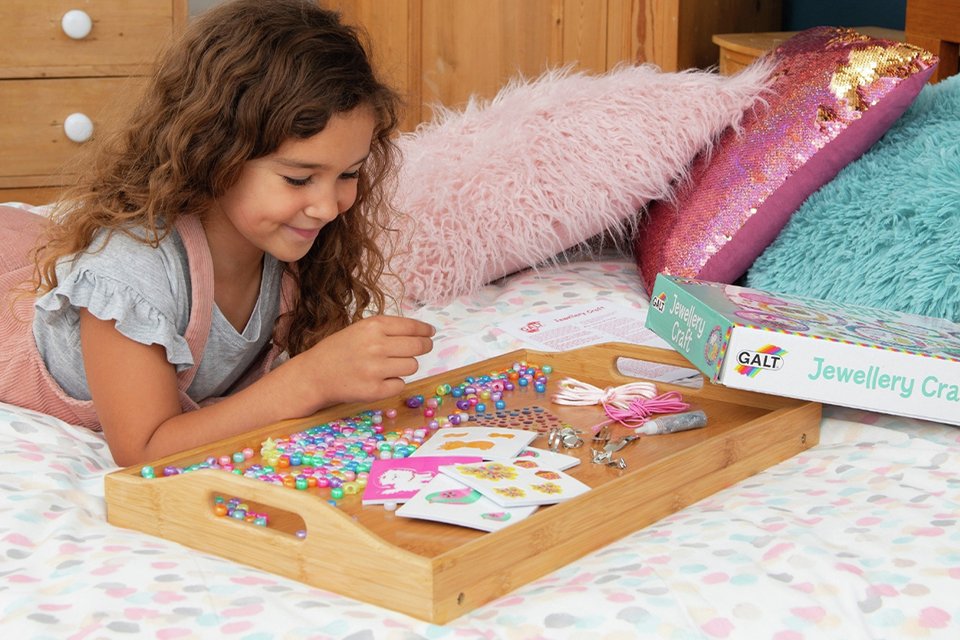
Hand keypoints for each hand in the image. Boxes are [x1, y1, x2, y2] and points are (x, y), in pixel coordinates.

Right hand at [287, 315, 434, 409]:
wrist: (314, 375)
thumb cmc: (339, 350)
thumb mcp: (360, 329)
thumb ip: (387, 330)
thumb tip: (422, 333)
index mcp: (373, 326)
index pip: (412, 327)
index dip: (425, 331)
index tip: (430, 333)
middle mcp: (376, 346)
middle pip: (418, 346)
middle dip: (424, 346)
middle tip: (424, 347)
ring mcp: (375, 369)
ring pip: (412, 366)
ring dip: (405, 365)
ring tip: (388, 365)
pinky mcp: (375, 390)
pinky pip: (400, 384)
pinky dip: (394, 382)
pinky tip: (380, 379)